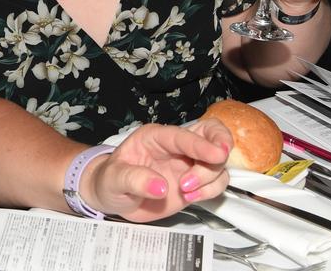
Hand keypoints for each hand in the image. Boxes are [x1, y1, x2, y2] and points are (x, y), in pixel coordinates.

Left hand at [83, 120, 231, 221]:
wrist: (112, 197)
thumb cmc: (110, 181)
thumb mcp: (113, 179)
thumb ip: (134, 180)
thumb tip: (160, 186)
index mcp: (155, 137)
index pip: (182, 135)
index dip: (200, 144)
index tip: (215, 154)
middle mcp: (176, 147)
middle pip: (211, 133)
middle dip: (220, 143)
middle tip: (217, 159)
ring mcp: (188, 164)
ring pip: (217, 162)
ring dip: (210, 177)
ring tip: (186, 191)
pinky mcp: (195, 183)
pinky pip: (216, 182)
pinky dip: (211, 190)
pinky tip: (191, 197)